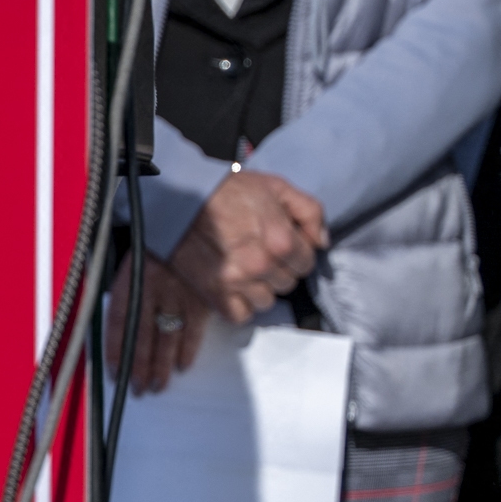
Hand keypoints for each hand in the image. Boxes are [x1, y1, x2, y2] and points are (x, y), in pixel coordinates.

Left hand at [104, 255, 208, 393]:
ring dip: (161, 366)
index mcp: (131, 280)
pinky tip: (182, 365)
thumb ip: (126, 292)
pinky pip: (193, 330)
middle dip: (139, 367)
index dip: (116, 349)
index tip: (114, 371)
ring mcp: (178, 295)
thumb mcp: (132, 262)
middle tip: (138, 389)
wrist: (187, 222)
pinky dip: (188, 350)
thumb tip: (118, 327)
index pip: (119, 321)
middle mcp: (152, 290)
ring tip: (157, 386)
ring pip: (167, 338)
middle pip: (142, 337)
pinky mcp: (200, 298)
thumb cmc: (156, 246)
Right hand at [170, 169, 325, 326]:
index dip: (296, 253)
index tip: (281, 244)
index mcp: (281, 239)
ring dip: (259, 288)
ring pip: (266, 302)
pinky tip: (231, 284)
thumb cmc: (227, 191)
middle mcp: (262, 265)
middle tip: (258, 252)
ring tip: (244, 268)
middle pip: (287, 284)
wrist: (179, 201)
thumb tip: (321, 242)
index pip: (307, 264)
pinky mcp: (216, 296)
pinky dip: (238, 304)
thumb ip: (309, 210)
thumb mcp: (275, 186)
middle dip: (278, 269)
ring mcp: (239, 283)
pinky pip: (241, 314)